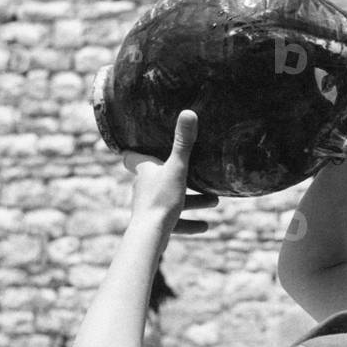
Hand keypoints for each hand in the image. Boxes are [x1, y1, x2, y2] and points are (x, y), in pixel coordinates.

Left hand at [123, 110, 217, 238]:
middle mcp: (143, 187)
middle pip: (159, 178)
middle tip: (196, 175)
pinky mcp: (156, 225)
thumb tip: (189, 112)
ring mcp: (149, 206)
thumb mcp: (177, 168)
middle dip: (180, 177)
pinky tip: (205, 226)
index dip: (135, 151)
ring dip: (192, 201)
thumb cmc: (161, 198)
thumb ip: (184, 143)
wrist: (150, 233)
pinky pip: (175, 222)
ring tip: (214, 201)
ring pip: (171, 200)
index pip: (132, 156)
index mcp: (145, 170)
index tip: (141, 146)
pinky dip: (189, 223)